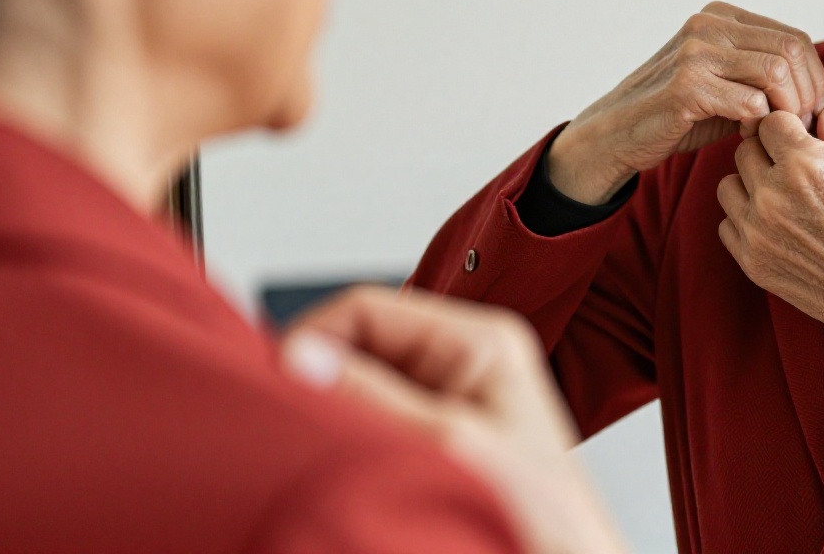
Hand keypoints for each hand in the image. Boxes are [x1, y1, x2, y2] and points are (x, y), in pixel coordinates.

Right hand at [281, 288, 626, 553]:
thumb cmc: (545, 516)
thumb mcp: (449, 445)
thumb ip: (375, 398)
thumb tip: (304, 358)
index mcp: (481, 341)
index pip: (368, 308)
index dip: (314, 338)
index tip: (278, 381)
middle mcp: (466, 363)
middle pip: (361, 347)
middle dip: (324, 380)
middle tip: (292, 419)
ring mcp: (452, 401)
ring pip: (364, 387)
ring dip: (339, 414)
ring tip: (326, 448)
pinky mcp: (440, 439)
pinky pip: (376, 423)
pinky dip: (353, 440)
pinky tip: (348, 465)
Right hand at [548, 2, 823, 204]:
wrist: (618, 133)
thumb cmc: (677, 114)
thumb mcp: (725, 83)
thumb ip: (763, 76)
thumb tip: (817, 90)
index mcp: (720, 17)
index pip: (794, 38)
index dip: (815, 79)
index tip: (813, 111)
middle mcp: (708, 25)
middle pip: (792, 51)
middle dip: (808, 95)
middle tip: (802, 126)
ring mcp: (696, 53)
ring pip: (777, 72)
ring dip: (788, 110)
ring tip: (777, 132)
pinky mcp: (686, 87)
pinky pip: (751, 102)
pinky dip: (760, 124)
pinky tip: (746, 137)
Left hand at [716, 109, 823, 361]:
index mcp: (805, 166)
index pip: (770, 122)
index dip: (787, 127)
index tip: (800, 139)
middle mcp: (773, 195)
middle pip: (745, 150)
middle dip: (767, 153)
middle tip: (793, 168)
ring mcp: (757, 230)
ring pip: (728, 186)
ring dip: (749, 185)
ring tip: (780, 197)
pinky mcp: (751, 261)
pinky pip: (727, 225)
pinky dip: (744, 220)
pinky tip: (774, 225)